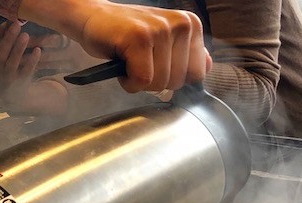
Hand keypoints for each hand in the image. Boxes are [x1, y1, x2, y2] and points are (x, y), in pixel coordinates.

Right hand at [0, 22, 42, 111]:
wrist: (11, 98)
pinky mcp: (19, 84)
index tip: (7, 22)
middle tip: (16, 24)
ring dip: (19, 49)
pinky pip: (26, 72)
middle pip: (0, 54)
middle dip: (8, 39)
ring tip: (26, 35)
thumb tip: (5, 23)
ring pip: (12, 63)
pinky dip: (32, 61)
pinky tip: (38, 50)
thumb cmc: (3, 72)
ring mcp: (7, 79)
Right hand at [18, 0, 211, 92]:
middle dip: (154, 82)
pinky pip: (142, 80)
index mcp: (191, 26)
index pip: (197, 75)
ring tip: (129, 62)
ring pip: (159, 83)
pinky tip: (122, 65)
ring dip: (138, 82)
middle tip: (138, 63)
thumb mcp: (164, 44)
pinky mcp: (139, 37)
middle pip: (177, 82)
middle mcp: (181, 24)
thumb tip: (207, 67)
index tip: (156, 65)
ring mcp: (161, 29)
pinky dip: (128, 82)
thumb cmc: (128, 37)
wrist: (94, 20)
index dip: (172, 79)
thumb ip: (188, 55)